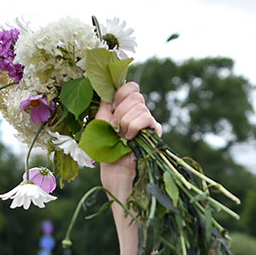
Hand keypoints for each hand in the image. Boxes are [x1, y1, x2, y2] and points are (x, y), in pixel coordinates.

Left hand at [95, 82, 160, 204]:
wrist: (114, 167)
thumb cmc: (106, 146)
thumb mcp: (101, 120)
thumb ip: (106, 103)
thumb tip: (108, 86)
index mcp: (126, 106)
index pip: (131, 86)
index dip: (120, 93)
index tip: (112, 107)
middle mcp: (139, 111)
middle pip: (136, 94)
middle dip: (121, 111)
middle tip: (115, 127)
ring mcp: (148, 121)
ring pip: (140, 106)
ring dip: (125, 122)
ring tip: (122, 136)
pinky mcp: (155, 131)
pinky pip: (146, 118)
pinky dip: (134, 127)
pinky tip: (130, 138)